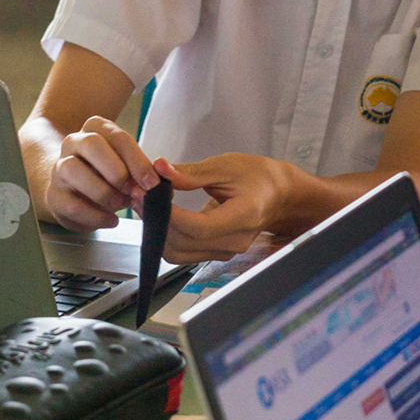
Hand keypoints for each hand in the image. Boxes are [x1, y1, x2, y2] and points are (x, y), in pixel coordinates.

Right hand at [46, 116, 157, 231]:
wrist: (78, 191)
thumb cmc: (110, 175)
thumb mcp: (133, 168)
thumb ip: (151, 173)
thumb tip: (168, 180)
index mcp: (97, 128)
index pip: (118, 136)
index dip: (137, 160)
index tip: (152, 181)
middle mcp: (74, 142)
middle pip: (91, 144)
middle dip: (116, 170)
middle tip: (133, 191)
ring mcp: (60, 167)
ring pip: (73, 170)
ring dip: (103, 191)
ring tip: (120, 204)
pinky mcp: (54, 195)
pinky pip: (70, 204)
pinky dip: (94, 215)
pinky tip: (111, 220)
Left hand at [154, 154, 290, 262]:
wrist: (278, 195)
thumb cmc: (258, 177)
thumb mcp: (227, 166)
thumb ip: (192, 173)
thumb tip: (160, 169)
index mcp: (243, 217)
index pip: (199, 228)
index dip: (170, 215)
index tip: (150, 195)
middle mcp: (234, 242)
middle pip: (183, 244)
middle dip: (157, 222)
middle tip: (141, 195)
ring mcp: (225, 251)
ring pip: (178, 253)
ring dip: (158, 231)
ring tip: (149, 204)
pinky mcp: (216, 253)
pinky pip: (184, 252)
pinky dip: (168, 236)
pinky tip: (162, 215)